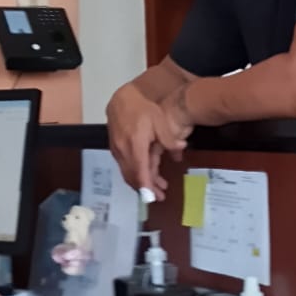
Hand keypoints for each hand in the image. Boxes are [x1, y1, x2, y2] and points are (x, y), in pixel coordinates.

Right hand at [106, 84, 187, 198]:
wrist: (122, 98)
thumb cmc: (142, 107)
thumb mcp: (159, 120)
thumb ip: (169, 138)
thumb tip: (180, 150)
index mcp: (135, 144)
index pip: (139, 171)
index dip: (145, 186)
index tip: (152, 197)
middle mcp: (123, 150)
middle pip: (132, 176)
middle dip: (146, 189)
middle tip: (160, 196)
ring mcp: (117, 150)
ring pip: (127, 173)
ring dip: (141, 182)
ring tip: (157, 187)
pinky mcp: (115, 148)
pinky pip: (124, 166)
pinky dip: (135, 174)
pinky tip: (146, 175)